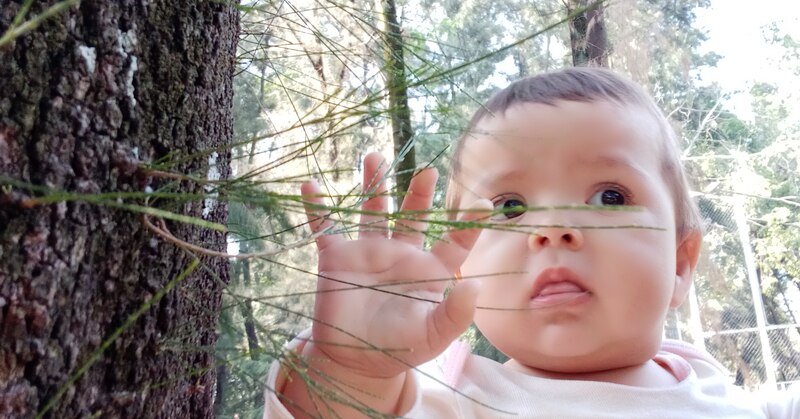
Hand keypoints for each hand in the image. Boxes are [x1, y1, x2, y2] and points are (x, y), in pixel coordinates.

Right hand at [300, 152, 488, 378]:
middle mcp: (401, 253)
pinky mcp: (337, 258)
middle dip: (419, 194)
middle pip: (413, 216)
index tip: (482, 204)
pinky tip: (311, 187)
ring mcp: (368, 251)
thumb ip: (455, 314)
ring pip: (372, 211)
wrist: (355, 361)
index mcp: (429, 270)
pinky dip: (317, 209)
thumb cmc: (400, 348)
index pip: (453, 242)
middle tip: (428, 172)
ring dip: (374, 185)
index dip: (468, 224)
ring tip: (374, 157)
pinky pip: (325, 228)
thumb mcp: (433, 335)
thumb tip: (475, 286)